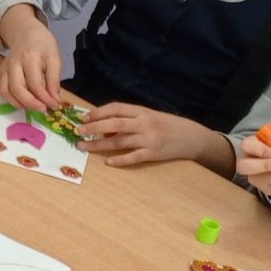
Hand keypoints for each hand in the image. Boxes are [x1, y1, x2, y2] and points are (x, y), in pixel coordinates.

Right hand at [0, 5, 61, 110]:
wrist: (26, 32)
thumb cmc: (43, 45)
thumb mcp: (54, 59)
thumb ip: (54, 81)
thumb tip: (54, 100)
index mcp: (30, 58)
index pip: (35, 84)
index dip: (45, 98)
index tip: (54, 105)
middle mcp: (14, 63)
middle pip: (18, 88)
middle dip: (31, 103)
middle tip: (43, 109)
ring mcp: (5, 67)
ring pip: (7, 91)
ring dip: (20, 103)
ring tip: (33, 107)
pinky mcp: (1, 71)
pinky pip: (2, 89)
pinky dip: (11, 99)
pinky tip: (23, 103)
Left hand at [77, 103, 208, 167]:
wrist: (191, 136)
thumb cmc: (166, 124)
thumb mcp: (148, 116)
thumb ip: (128, 119)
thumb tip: (103, 127)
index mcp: (142, 111)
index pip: (116, 108)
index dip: (99, 112)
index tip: (84, 118)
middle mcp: (144, 123)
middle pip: (115, 123)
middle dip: (94, 127)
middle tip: (78, 131)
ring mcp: (149, 139)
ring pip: (119, 141)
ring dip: (99, 144)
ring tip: (84, 147)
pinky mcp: (153, 154)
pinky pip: (133, 157)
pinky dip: (119, 160)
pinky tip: (107, 162)